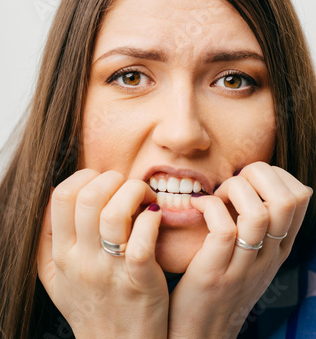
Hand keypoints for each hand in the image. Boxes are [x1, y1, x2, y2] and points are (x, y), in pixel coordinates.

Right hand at [38, 169, 168, 338]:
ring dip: (134, 192)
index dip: (84, 177)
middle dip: (112, 179)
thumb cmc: (90, 304)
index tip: (101, 182)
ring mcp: (111, 272)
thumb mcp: (55, 276)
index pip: (62, 196)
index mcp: (62, 254)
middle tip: (126, 186)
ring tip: (145, 198)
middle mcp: (82, 261)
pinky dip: (152, 219)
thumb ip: (47, 237)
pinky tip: (155, 217)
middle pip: (89, 197)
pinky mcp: (140, 281)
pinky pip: (142, 241)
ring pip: (115, 213)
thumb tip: (54, 192)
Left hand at [168, 162, 311, 338]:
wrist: (202, 332)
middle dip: (258, 174)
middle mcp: (269, 256)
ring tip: (217, 195)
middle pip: (286, 200)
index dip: (276, 174)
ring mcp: (244, 266)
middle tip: (232, 182)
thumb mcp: (252, 254)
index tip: (249, 178)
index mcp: (279, 247)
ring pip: (257, 213)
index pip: (300, 197)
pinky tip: (195, 205)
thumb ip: (258, 223)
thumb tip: (250, 180)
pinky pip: (222, 227)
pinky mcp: (214, 273)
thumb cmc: (222, 281)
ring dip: (234, 190)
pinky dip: (207, 205)